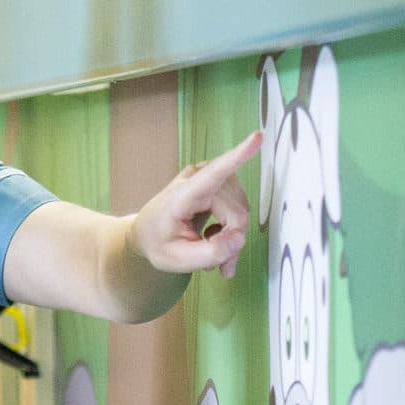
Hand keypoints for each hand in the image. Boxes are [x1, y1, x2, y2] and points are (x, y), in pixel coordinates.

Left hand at [128, 130, 261, 279]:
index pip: (214, 173)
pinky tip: (216, 240)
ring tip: (213, 254)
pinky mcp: (219, 182)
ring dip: (232, 238)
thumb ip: (210, 254)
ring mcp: (209, 178)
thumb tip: (239, 239)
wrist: (147, 233)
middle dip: (232, 241)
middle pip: (236, 213)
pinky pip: (239, 209)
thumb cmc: (158, 243)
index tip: (257, 137)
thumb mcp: (177, 260)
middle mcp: (197, 179)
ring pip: (241, 213)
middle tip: (220, 266)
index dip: (238, 156)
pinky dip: (232, 231)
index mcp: (182, 195)